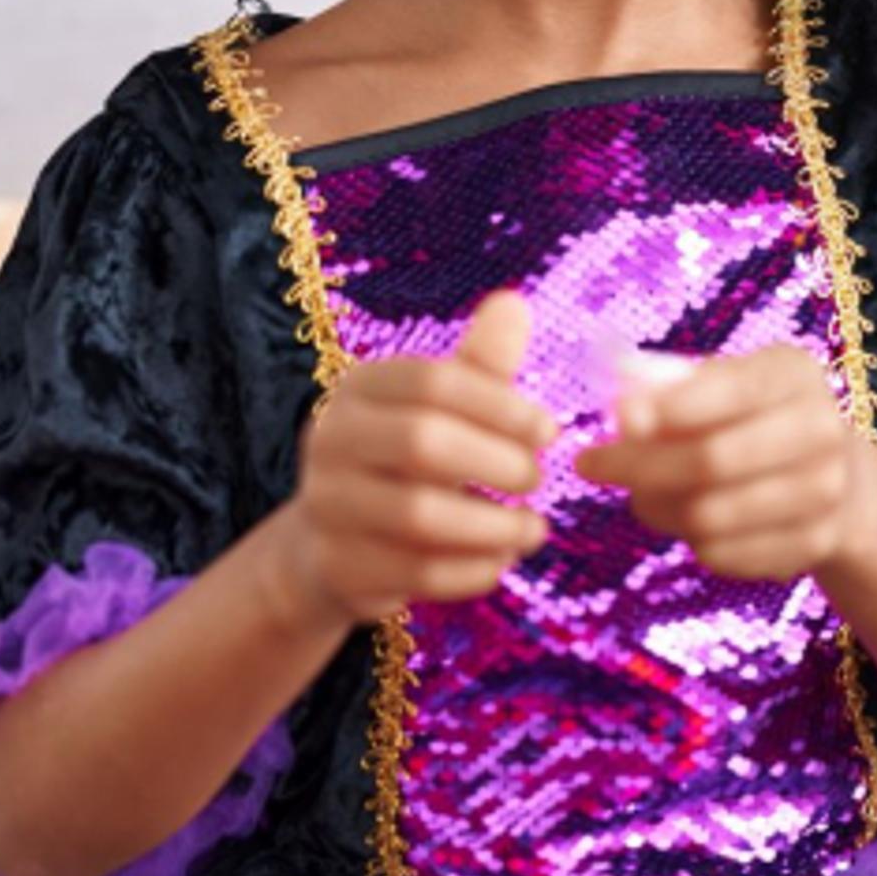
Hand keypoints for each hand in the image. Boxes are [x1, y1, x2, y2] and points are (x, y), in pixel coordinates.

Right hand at [255, 293, 554, 621]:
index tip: (549, 431)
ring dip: (493, 526)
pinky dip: (471, 571)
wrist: (334, 542)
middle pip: (422, 442)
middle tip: (538, 479)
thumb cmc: (406, 460)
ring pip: (420, 516)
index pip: (433, 382)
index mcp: (358, 388)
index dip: (501, 405)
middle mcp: (330, 440)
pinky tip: (501, 562)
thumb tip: (514, 302)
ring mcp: (327, 506)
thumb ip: (479, 363)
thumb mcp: (441, 408)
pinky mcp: (338, 567)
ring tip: (533, 529)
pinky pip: (417, 573)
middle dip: (496, 462)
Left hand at [574, 346, 874, 582]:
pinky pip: (723, 553)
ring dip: (657, 506)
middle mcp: (820, 430)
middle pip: (712, 460)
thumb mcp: (723, 384)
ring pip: (709, 515)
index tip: (616, 418)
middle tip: (590, 464)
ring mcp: (824, 492)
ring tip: (640, 493)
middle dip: (638, 465)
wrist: (833, 477)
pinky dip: (688, 539)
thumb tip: (623, 415)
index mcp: (793, 374)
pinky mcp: (813, 543)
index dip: (669, 408)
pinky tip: (684, 518)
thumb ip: (673, 390)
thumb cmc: (752, 420)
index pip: (730, 390)